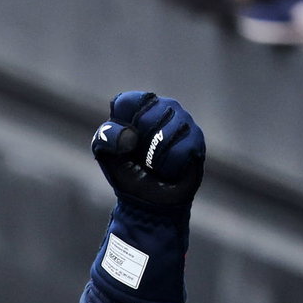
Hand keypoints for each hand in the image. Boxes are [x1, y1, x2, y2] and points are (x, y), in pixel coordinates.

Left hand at [91, 92, 204, 211]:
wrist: (148, 200)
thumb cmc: (127, 173)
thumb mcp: (106, 155)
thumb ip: (105, 138)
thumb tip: (130, 136)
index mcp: (137, 106)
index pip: (126, 102)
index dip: (122, 126)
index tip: (124, 144)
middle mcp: (163, 106)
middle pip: (148, 116)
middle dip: (140, 144)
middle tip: (141, 157)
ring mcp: (183, 119)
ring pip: (166, 134)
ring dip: (155, 158)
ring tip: (155, 163)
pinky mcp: (197, 138)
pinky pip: (180, 150)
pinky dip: (170, 165)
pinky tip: (170, 168)